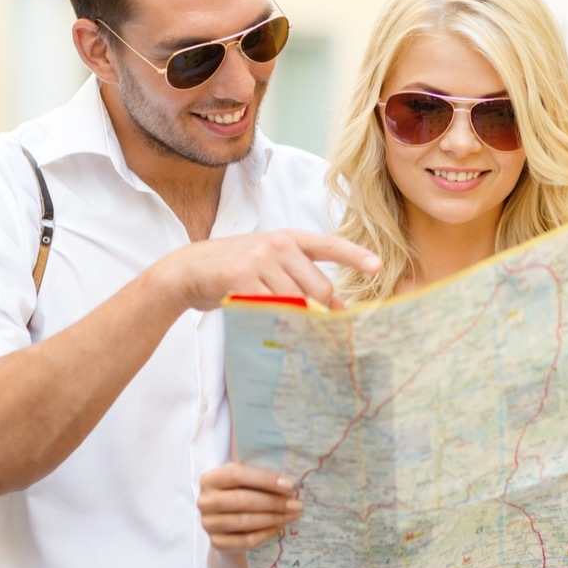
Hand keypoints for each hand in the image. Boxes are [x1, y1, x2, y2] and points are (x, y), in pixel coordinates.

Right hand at [166, 229, 380, 312]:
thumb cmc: (237, 269)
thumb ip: (301, 278)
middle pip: (319, 288)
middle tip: (319, 330)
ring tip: (290, 329)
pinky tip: (268, 325)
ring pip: (298, 302)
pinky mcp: (241, 278)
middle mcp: (278, 244)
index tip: (378, 266)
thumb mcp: (270, 263)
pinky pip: (272, 308)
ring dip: (298, 322)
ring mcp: (260, 259)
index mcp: (290, 238)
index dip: (355, 256)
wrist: (190, 268)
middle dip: (322, 313)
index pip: (329, 245)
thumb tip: (336, 310)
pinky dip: (276, 322)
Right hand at [199, 462, 302, 549]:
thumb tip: (287, 480)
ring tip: (292, 515)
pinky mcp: (217, 543)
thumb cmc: (240, 494)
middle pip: (242, 500)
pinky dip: (266, 533)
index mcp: (210, 479)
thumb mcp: (245, 481)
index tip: (289, 485)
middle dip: (273, 502)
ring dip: (273, 518)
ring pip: (245, 521)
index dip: (264, 479)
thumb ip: (259, 476)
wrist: (227, 524)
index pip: (236, 474)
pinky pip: (246, 540)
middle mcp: (205, 501)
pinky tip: (279, 527)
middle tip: (296, 504)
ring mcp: (208, 524)